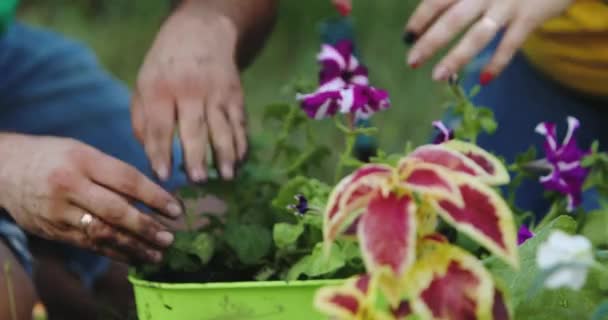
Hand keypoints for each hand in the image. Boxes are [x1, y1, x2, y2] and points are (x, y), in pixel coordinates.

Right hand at [0, 134, 182, 262]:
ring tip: (157, 254)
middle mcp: (70, 185)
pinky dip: (114, 253)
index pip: (127, 180)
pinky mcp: (53, 230)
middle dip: (147, 227)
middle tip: (170, 238)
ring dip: (134, 247)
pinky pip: (89, 244)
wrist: (4, 169)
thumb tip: (152, 195)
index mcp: (83, 160)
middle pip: (116, 211)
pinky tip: (134, 257)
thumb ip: (113, 172)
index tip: (176, 210)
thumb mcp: (83, 151)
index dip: (155, 196)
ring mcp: (60, 211)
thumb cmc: (53, 156)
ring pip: (103, 233)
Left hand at [132, 3, 246, 182]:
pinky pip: (240, 124)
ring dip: (226, 153)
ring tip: (227, 176)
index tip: (162, 176)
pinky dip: (241, 144)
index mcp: (160, 90)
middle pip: (194, 128)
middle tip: (197, 180)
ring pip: (223, 128)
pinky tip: (240, 162)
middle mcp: (190, 91)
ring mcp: (216, 93)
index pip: (160, 125)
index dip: (161, 152)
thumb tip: (152, 158)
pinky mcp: (235, 96)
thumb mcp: (143, 86)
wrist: (201, 35)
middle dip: (196, 156)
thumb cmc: (165, 70)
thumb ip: (143, 122)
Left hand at [404, 0, 574, 82]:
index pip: (439, 0)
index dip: (421, 18)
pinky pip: (510, 44)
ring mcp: (509, 5)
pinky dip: (497, 63)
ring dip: (457, 57)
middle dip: (430, 42)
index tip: (407, 36)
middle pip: (453, 20)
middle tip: (412, 61)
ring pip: (478, 35)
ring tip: (437, 76)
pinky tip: (483, 79)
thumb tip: (435, 11)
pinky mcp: (530, 17)